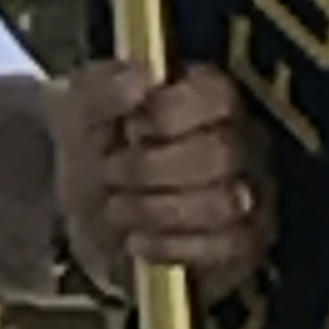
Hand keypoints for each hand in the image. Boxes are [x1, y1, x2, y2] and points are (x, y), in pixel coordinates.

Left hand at [53, 58, 268, 292]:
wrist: (78, 209)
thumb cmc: (94, 143)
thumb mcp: (78, 108)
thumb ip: (102, 89)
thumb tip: (140, 80)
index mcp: (210, 95)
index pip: (217, 97)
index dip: (168, 115)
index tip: (128, 127)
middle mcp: (243, 141)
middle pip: (220, 154)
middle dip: (150, 169)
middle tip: (107, 173)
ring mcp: (250, 193)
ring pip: (224, 204)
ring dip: (156, 209)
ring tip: (115, 208)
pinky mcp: (243, 242)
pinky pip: (226, 249)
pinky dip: (172, 247)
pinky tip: (135, 241)